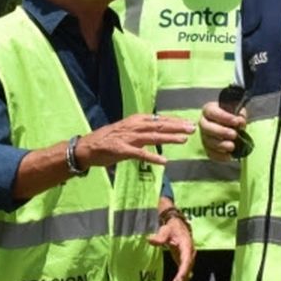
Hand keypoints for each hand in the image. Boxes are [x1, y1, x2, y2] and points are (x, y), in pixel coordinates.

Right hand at [77, 113, 192, 168]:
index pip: (159, 119)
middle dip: (177, 127)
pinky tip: (164, 160)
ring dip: (169, 138)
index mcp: (136, 120)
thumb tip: (159, 128)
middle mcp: (134, 126)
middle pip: (159, 125)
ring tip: (183, 140)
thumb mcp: (128, 129)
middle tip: (192, 128)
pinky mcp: (122, 150)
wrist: (87, 146)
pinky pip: (140, 154)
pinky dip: (153, 156)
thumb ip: (143, 129)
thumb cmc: (109, 139)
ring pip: (153, 137)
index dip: (175, 121)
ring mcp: (128, 138)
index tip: (189, 123)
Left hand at [149, 210, 194, 280]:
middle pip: (186, 273)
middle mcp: (190, 256)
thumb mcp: (165, 230)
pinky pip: (183, 276)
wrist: (178, 226)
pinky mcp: (184, 264)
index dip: (183, 273)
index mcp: (187, 247)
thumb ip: (159, 237)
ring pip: (186, 277)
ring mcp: (187, 261)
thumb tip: (150, 240)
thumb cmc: (172, 228)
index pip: (186, 262)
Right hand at [199, 100, 245, 161]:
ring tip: (232, 146)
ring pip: (208, 141)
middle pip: (206, 127)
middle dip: (221, 132)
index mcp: (209, 110)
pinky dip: (220, 156)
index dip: (223, 116)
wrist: (232, 127)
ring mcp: (204, 136)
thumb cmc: (233, 117)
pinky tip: (229, 156)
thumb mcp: (237, 113)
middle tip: (234, 134)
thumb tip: (240, 121)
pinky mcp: (207, 148)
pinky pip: (210, 153)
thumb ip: (239, 115)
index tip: (236, 121)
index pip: (211, 112)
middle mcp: (203, 122)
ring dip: (221, 145)